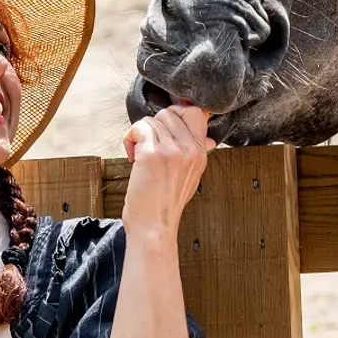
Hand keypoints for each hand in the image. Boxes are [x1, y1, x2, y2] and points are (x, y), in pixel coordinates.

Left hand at [120, 103, 214, 238]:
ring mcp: (172, 150)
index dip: (176, 113)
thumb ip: (195, 155)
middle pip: (170, 112)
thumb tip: (208, 140)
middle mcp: (190, 149)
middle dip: (153, 125)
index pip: (196, 113)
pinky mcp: (152, 154)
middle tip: (147, 145)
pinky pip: (138, 128)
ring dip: (139, 133)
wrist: (154, 225)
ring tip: (138, 153)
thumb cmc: (164, 203)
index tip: (162, 127)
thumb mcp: (190, 176)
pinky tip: (131, 156)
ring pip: (152, 119)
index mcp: (201, 153)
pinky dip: (129, 137)